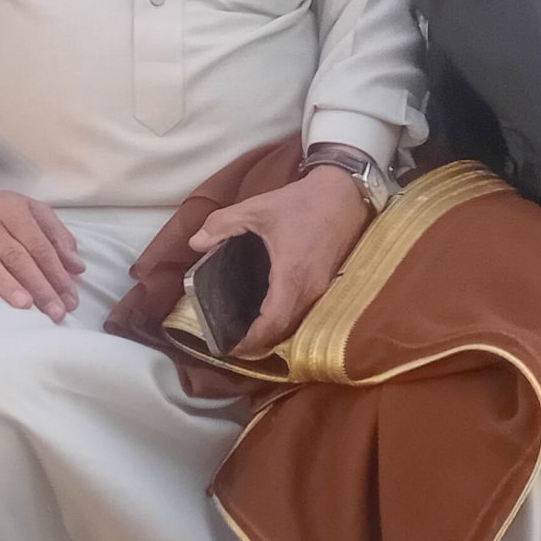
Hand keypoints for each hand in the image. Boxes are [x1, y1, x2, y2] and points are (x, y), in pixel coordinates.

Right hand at [0, 173, 84, 320]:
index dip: (56, 272)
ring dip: (6, 283)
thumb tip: (77, 266)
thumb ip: (56, 236)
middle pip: (16, 256)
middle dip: (39, 285)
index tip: (70, 298)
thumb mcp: (30, 211)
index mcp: (12, 211)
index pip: (38, 245)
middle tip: (56, 311)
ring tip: (26, 304)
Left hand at [188, 164, 372, 356]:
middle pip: (286, 328)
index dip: (253, 340)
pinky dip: (289, 316)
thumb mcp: (257, 208)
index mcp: (292, 276)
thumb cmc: (302, 202)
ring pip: (298, 320)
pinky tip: (273, 309)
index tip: (232, 347)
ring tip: (251, 330)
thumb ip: (222, 224)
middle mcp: (311, 289)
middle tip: (236, 341)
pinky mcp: (329, 281)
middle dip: (261, 340)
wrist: (344, 192)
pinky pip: (307, 309)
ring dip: (276, 330)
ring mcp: (324, 287)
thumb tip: (195, 242)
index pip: (273, 322)